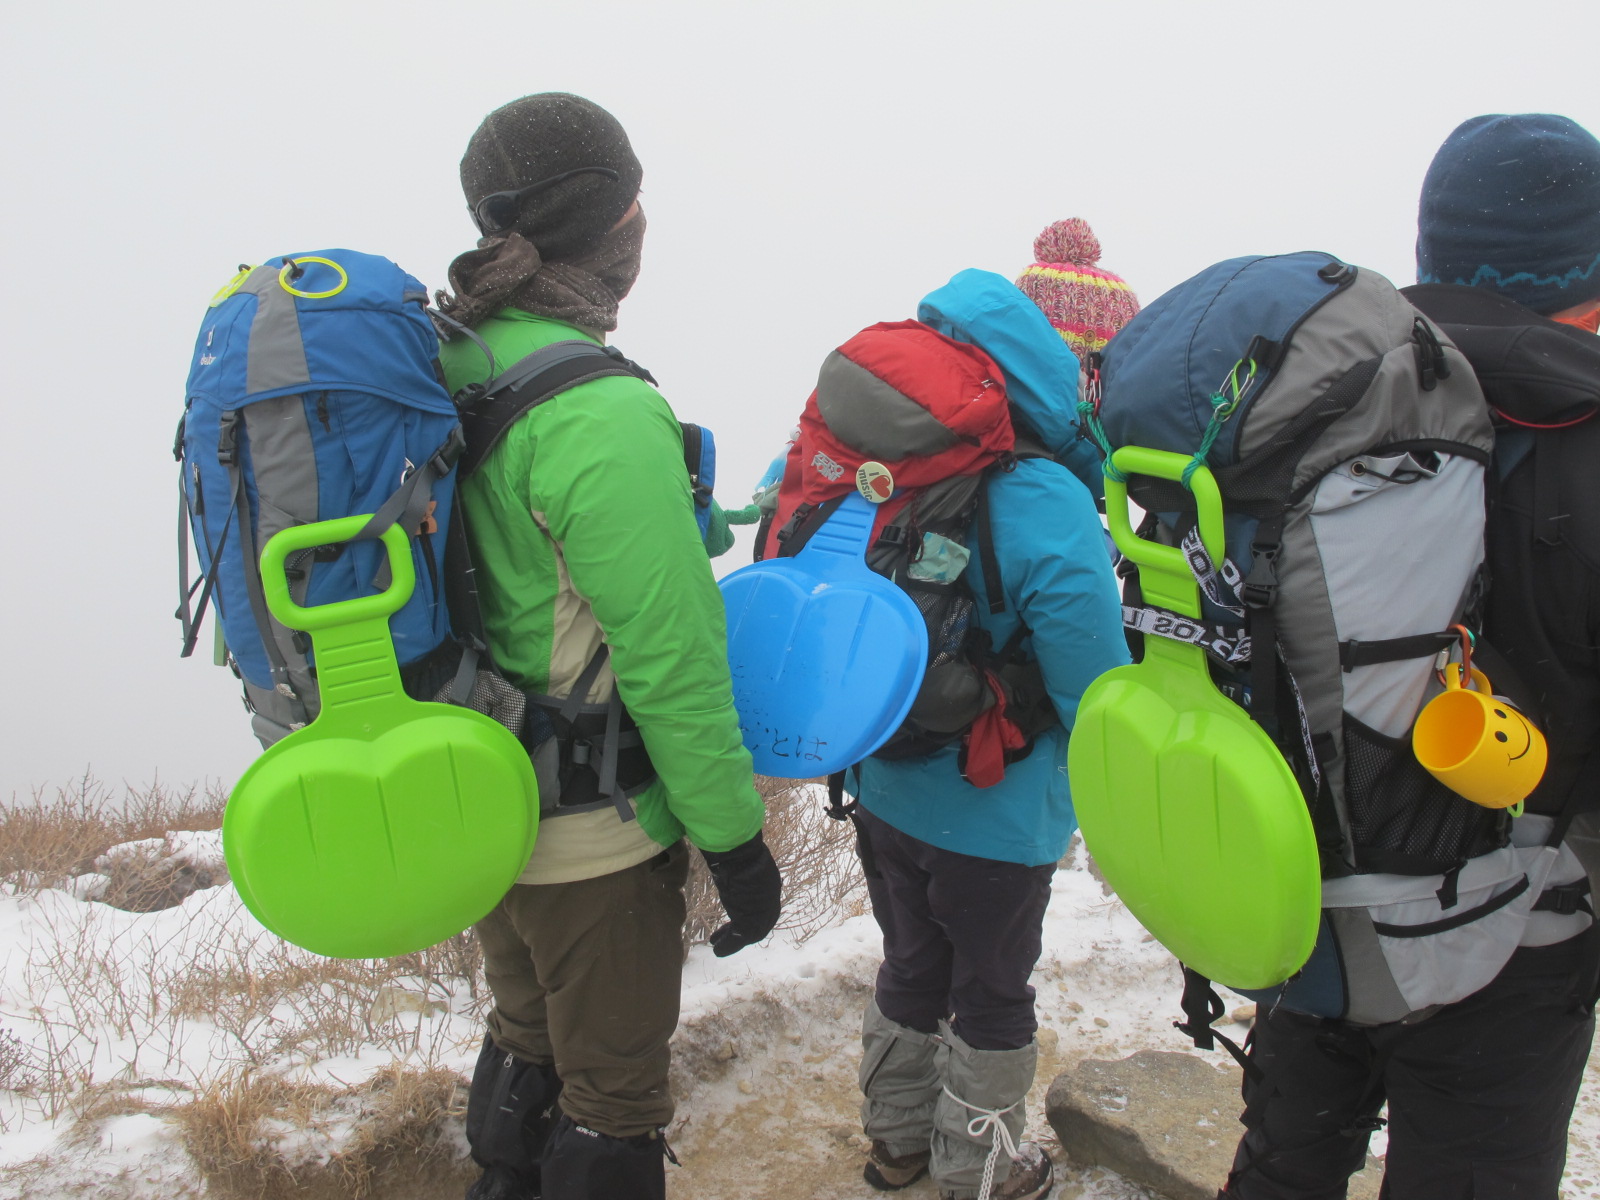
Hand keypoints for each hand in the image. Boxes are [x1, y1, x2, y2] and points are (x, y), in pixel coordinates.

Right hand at [699, 832, 781, 955]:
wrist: (739, 853)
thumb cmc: (737, 849)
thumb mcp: (743, 859)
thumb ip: (740, 867)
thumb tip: (729, 858)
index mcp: (769, 883)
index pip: (764, 907)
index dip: (752, 917)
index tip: (738, 921)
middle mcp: (770, 898)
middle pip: (761, 923)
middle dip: (744, 933)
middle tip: (726, 937)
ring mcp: (762, 909)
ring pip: (751, 932)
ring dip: (734, 942)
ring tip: (719, 947)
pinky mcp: (750, 917)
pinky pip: (740, 937)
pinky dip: (729, 945)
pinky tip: (718, 949)